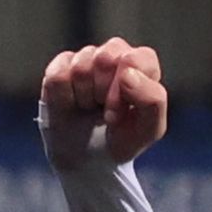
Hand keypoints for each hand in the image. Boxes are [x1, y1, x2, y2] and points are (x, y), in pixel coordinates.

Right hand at [40, 39, 169, 172]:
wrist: (86, 158)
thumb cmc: (122, 138)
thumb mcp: (148, 130)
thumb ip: (152, 101)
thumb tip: (127, 74)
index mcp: (143, 65)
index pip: (136, 59)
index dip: (126, 88)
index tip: (119, 114)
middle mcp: (116, 53)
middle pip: (105, 57)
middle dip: (103, 93)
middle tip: (105, 112)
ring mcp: (87, 57)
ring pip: (80, 67)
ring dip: (84, 97)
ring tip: (90, 108)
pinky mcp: (61, 64)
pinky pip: (58, 76)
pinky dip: (64, 99)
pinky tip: (72, 104)